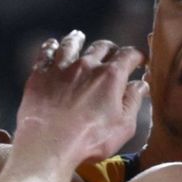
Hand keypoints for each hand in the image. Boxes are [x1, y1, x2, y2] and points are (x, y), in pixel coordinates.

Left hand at [15, 31, 145, 165]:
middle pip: (101, 46)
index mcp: (111, 76)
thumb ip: (133, 102)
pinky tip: (52, 44)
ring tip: (79, 36)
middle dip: (110, 48)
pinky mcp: (40, 74)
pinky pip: (46, 53)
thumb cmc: (89, 140)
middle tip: (112, 52)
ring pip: (72, 44)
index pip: (128, 55)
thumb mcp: (123, 126)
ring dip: (78, 39)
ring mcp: (62, 68)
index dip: (136, 56)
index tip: (139, 60)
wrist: (49, 145)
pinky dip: (51, 46)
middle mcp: (87, 65)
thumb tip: (140, 85)